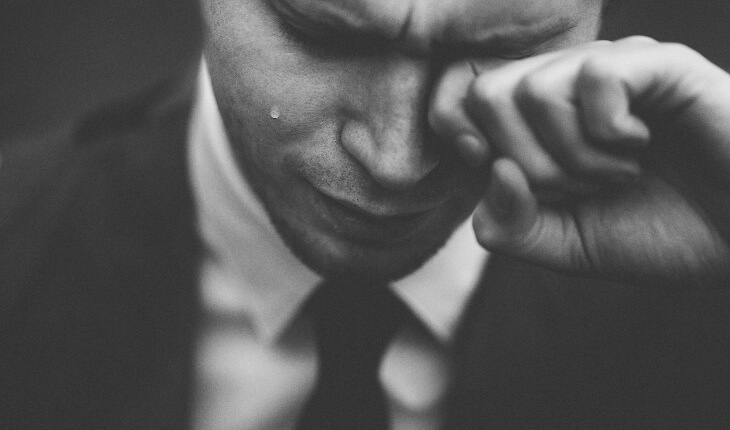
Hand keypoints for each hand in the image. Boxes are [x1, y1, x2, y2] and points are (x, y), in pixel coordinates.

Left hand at [429, 37, 729, 287]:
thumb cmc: (657, 234)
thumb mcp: (564, 245)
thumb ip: (509, 224)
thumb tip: (490, 168)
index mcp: (537, 122)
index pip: (460, 100)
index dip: (465, 144)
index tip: (510, 181)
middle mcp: (566, 86)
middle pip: (486, 94)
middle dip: (526, 163)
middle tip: (579, 188)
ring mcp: (610, 70)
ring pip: (532, 90)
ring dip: (572, 156)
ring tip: (618, 174)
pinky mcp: (657, 64)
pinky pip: (592, 78)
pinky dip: (607, 133)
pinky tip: (639, 147)